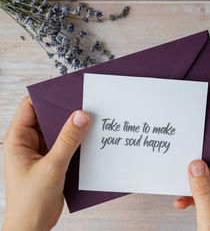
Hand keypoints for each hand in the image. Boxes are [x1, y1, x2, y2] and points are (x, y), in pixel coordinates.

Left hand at [2, 97, 89, 230]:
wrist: (32, 227)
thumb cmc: (31, 201)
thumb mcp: (52, 167)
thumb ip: (67, 140)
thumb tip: (80, 115)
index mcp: (18, 140)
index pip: (29, 107)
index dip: (47, 96)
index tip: (68, 90)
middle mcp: (28, 143)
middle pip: (47, 118)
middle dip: (66, 112)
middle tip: (87, 105)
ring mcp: (41, 153)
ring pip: (59, 132)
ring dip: (74, 128)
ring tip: (93, 121)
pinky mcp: (52, 162)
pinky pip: (66, 145)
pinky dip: (77, 142)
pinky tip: (91, 141)